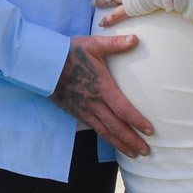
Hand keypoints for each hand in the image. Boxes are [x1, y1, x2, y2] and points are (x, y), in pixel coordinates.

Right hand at [52, 34, 152, 157]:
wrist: (43, 64)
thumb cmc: (69, 53)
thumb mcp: (93, 44)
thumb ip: (115, 44)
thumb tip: (135, 39)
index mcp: (101, 87)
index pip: (122, 109)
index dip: (136, 121)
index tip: (149, 131)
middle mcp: (94, 103)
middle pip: (116, 127)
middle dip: (132, 141)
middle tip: (146, 151)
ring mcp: (84, 110)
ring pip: (105, 132)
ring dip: (120, 144)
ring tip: (134, 153)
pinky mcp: (77, 112)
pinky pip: (94, 129)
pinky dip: (106, 138)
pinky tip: (114, 142)